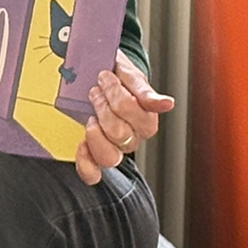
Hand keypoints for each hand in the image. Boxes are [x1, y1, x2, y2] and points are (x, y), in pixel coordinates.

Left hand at [75, 50, 174, 185]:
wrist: (98, 76)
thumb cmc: (116, 77)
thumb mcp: (130, 75)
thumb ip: (144, 91)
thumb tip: (167, 104)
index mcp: (146, 120)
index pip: (134, 113)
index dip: (116, 93)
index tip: (105, 76)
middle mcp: (133, 138)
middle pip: (119, 134)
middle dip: (102, 107)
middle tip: (94, 91)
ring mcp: (115, 149)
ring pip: (109, 157)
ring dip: (95, 135)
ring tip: (89, 116)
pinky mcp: (95, 155)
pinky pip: (92, 173)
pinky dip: (85, 163)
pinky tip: (81, 145)